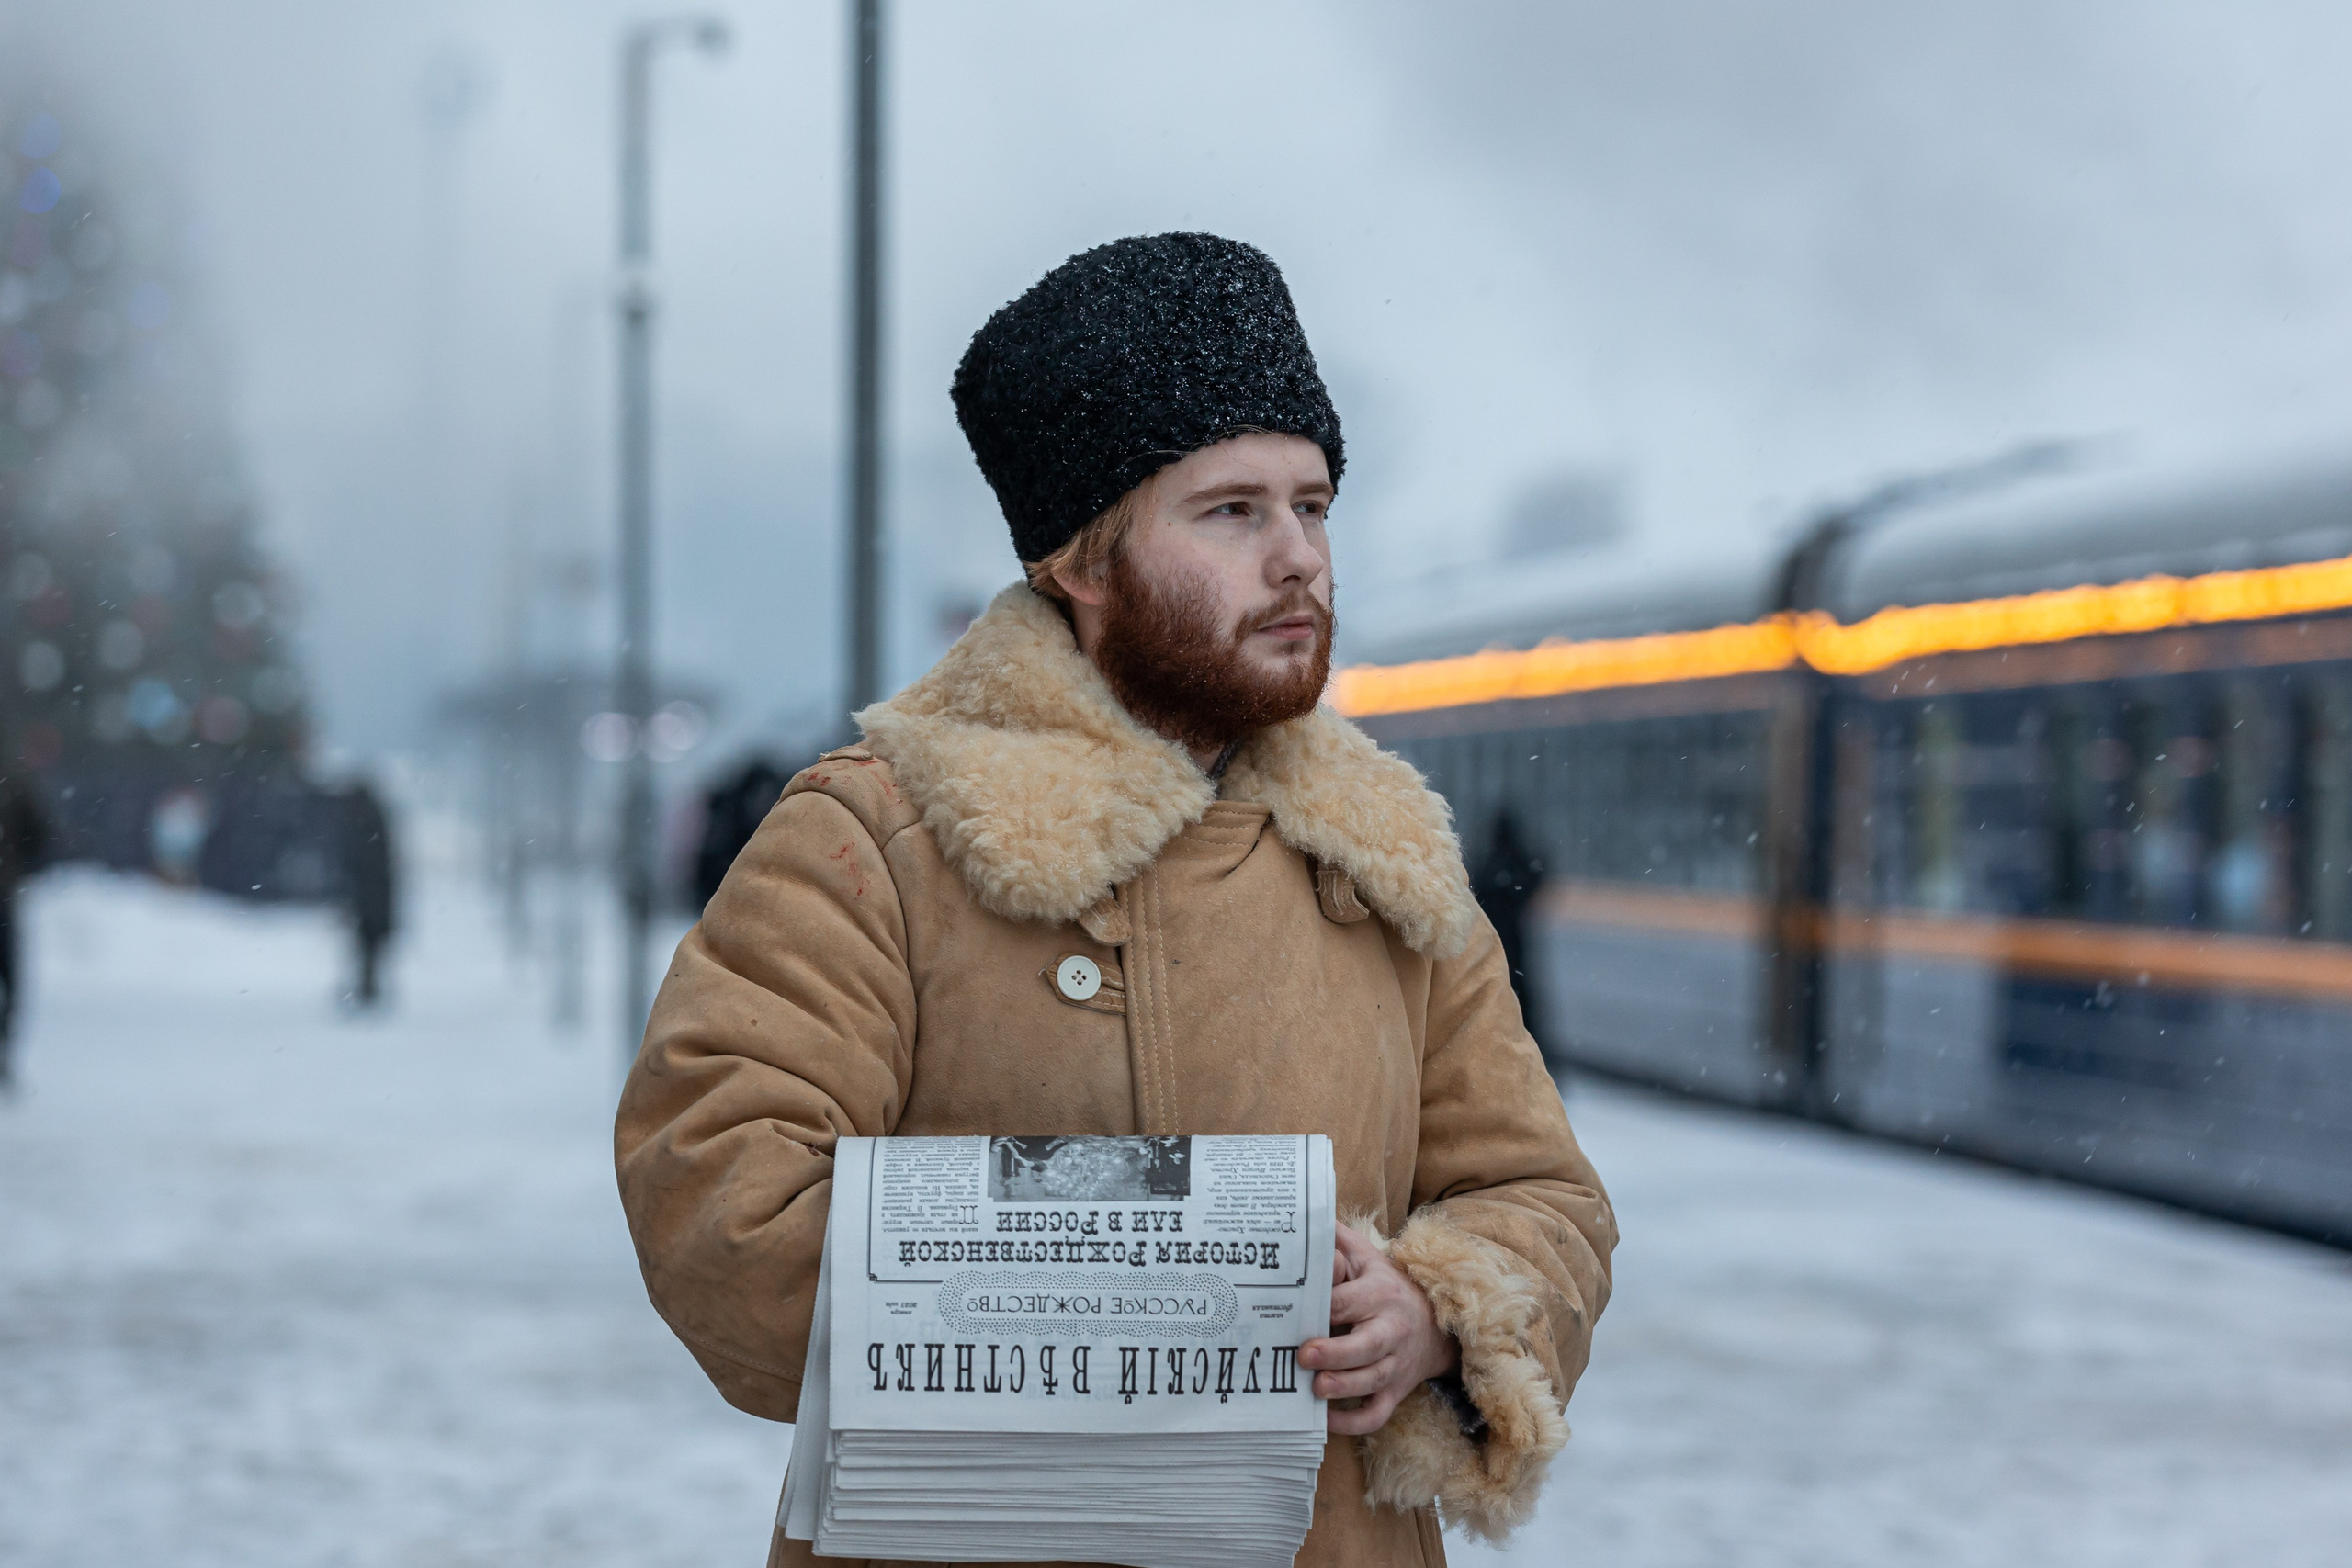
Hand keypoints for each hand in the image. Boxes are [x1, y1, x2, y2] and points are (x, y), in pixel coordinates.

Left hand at [1299, 1222, 1459, 1434]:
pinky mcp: (1395, 1392)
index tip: (1297, 1311)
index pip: (1349, 1301)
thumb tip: (1304, 1218)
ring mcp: (1394, 1365)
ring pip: (1372, 1381)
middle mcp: (1390, 1330)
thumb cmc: (1387, 1286)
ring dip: (1344, 1387)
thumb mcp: (1367, 1257)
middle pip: (1366, 1346)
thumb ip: (1336, 1239)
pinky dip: (1353, 1423)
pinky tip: (1326, 1419)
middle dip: (1335, 1353)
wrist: (1436, 1324)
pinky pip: (1377, 1414)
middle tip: (1304, 1355)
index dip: (1324, 1307)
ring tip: (1315, 1389)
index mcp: (1379, 1293)